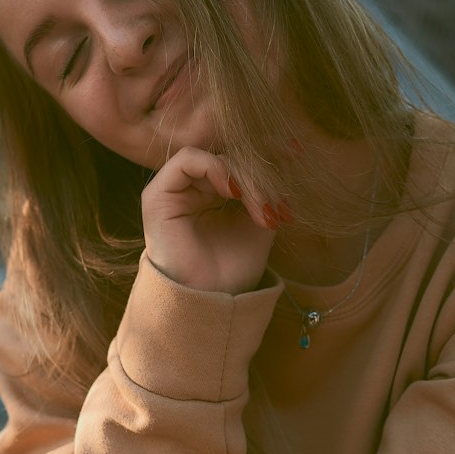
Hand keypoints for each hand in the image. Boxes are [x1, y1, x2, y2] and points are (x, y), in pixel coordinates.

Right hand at [141, 146, 277, 294]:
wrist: (213, 301)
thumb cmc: (235, 268)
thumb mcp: (262, 220)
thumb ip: (268, 188)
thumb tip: (291, 152)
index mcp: (213, 192)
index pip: (239, 158)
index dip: (266, 152)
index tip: (296, 152)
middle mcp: (192, 188)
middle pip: (230, 157)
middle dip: (259, 178)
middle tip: (275, 208)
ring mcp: (174, 190)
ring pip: (215, 158)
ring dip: (243, 178)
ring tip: (260, 209)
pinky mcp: (158, 195)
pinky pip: (187, 159)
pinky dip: (216, 168)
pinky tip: (233, 191)